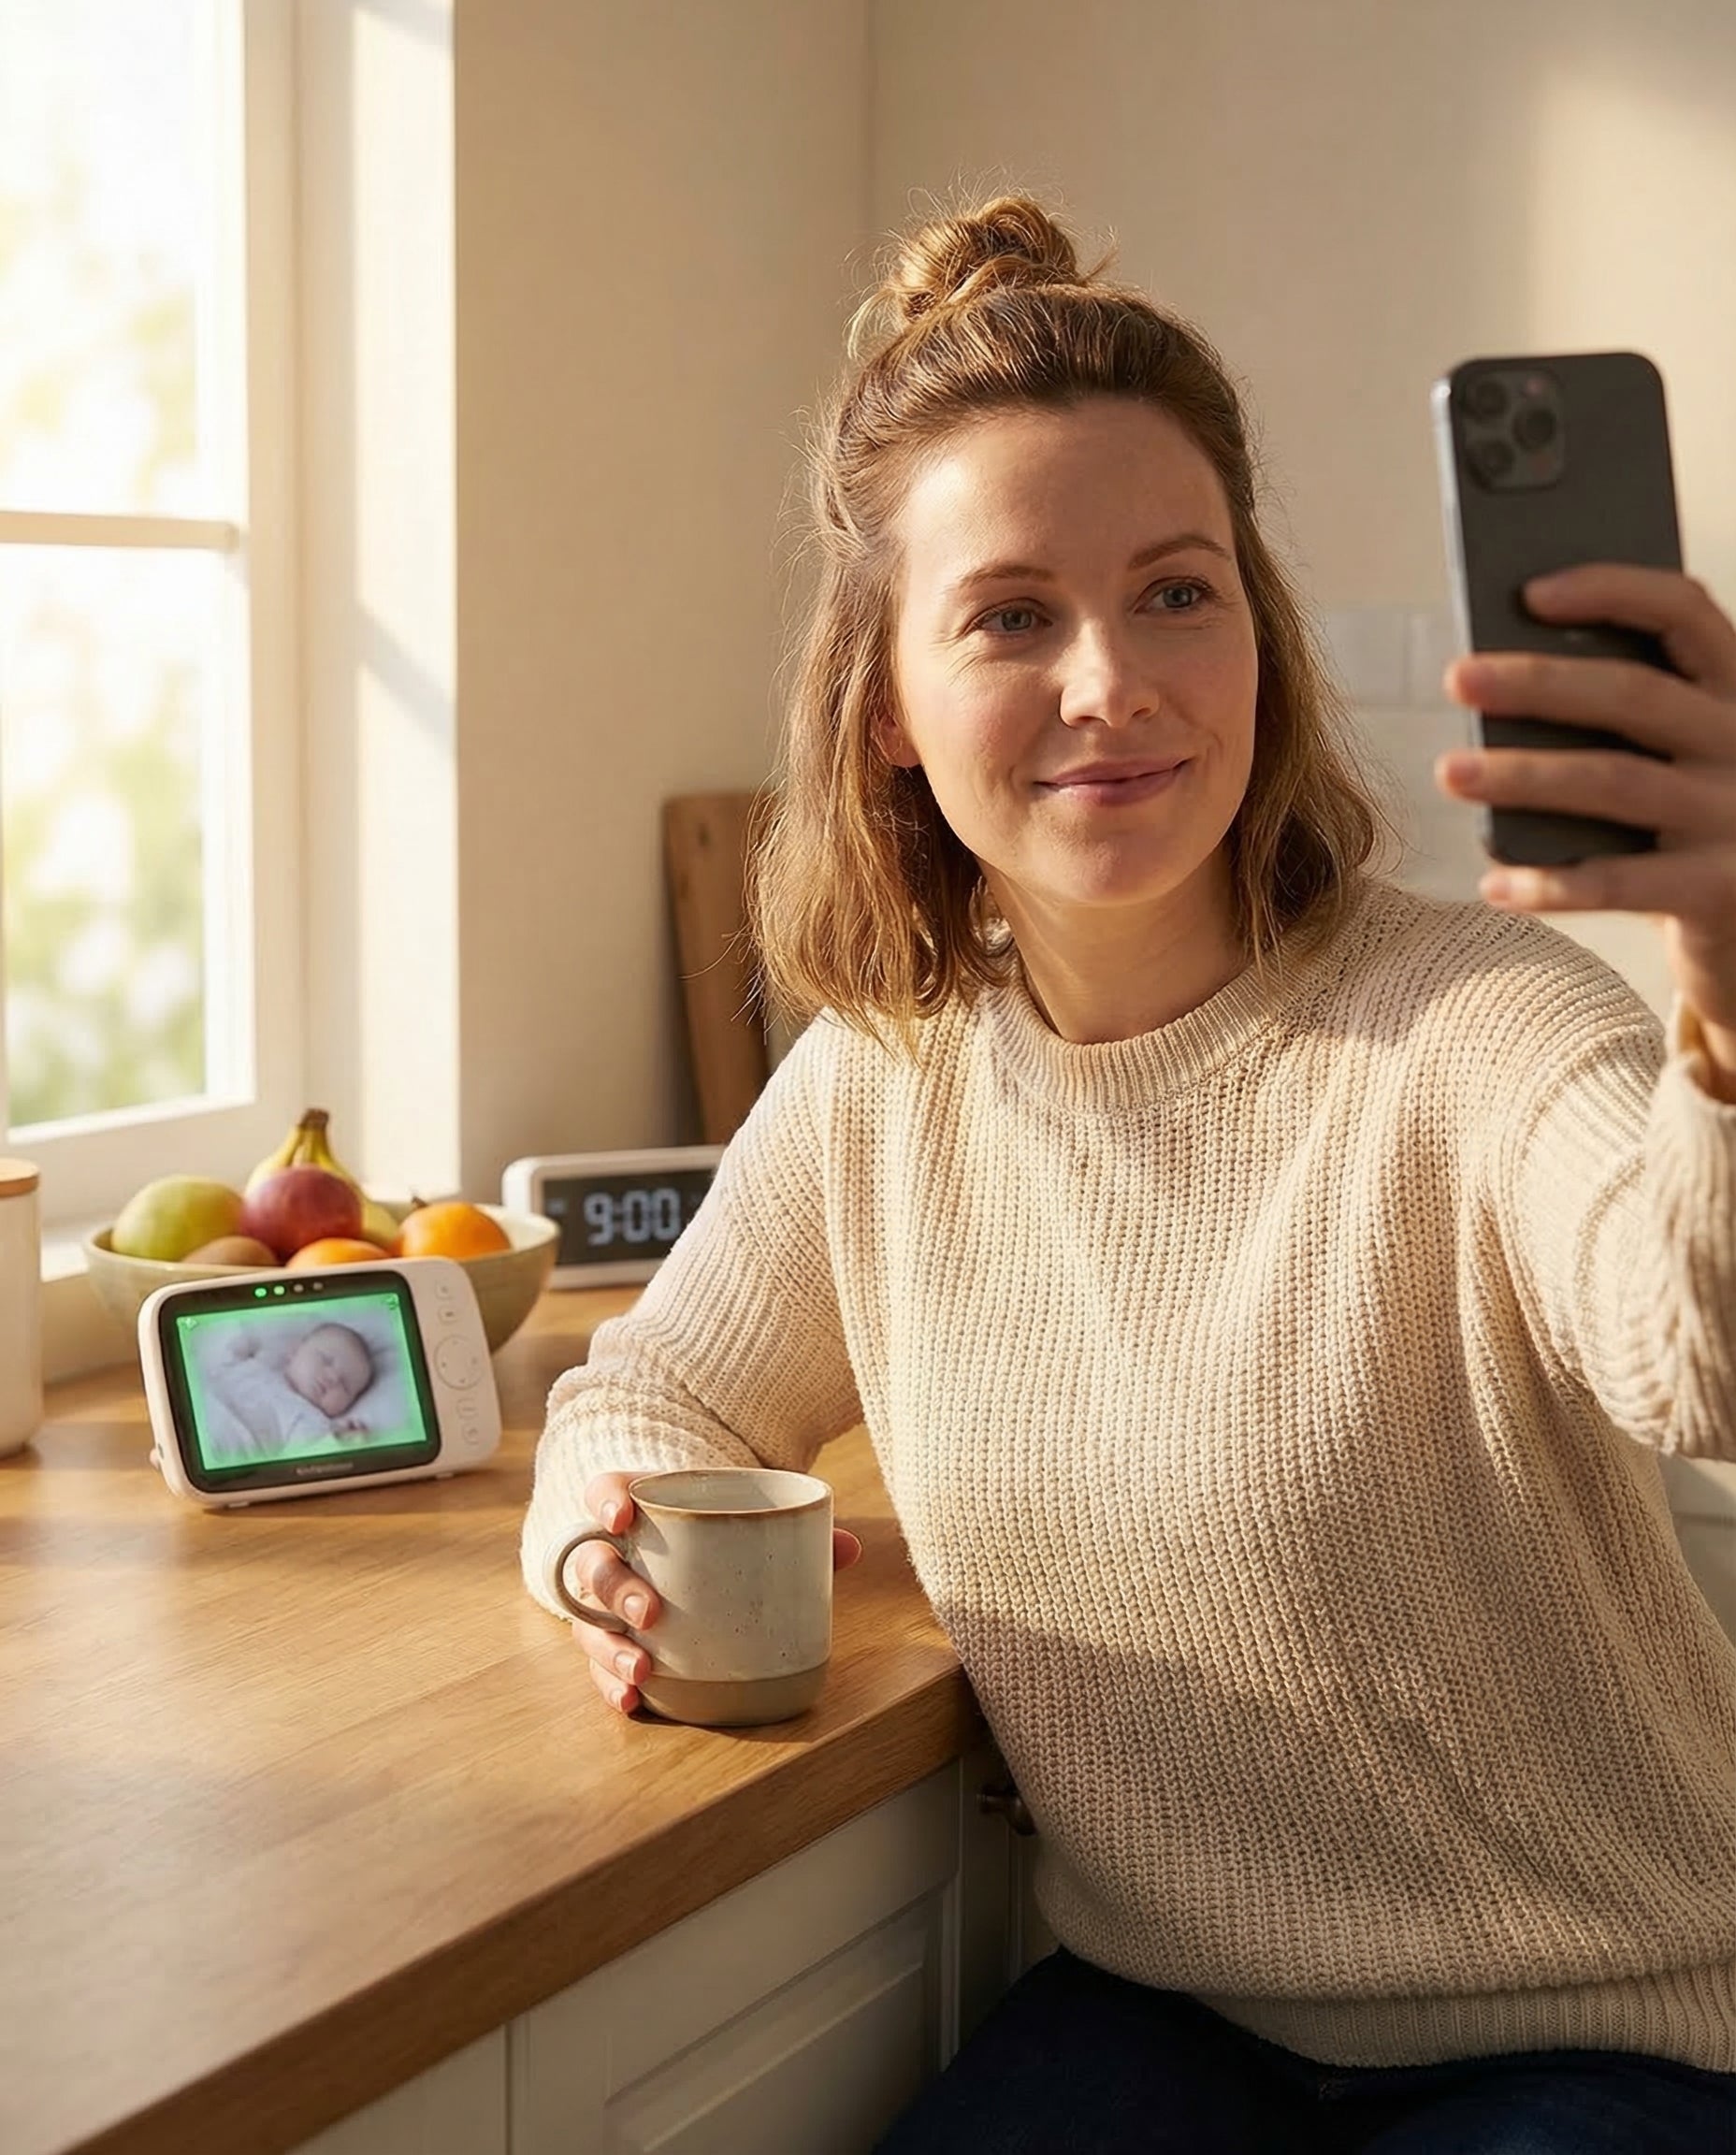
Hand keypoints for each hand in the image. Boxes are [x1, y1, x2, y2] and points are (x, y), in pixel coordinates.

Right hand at [571, 1470, 864, 1716]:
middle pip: (594, 1565)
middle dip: (616, 1589)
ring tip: (643, 1670)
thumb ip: (795, 1530)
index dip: (606, 1501)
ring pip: (589, 1623)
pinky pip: (599, 1667)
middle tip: (651, 1611)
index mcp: (642, 1510)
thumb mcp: (750, 1522)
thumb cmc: (722, 1533)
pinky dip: (611, 1684)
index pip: (604, 1492)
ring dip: (610, 1648)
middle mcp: (613, 1554)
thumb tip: (849, 1549)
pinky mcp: (615, 1643)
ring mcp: (608, 1604)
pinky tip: (633, 1701)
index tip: (625, 1518)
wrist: (697, 1556)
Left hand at [1436, 563, 1735, 1099]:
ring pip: (1616, 781)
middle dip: (1538, 682)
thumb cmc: (1686, 830)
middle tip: (1457, 678)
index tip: (1530, 593)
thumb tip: (1496, 692)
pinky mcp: (1719, 888)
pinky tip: (1494, 884)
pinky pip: (1621, 883)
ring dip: (1524, 775)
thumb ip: (1615, 724)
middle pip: (1635, 694)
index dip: (1610, 592)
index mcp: (1735, 691)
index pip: (1683, 612)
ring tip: (1449, 772)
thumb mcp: (1668, 761)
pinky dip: (1550, 884)